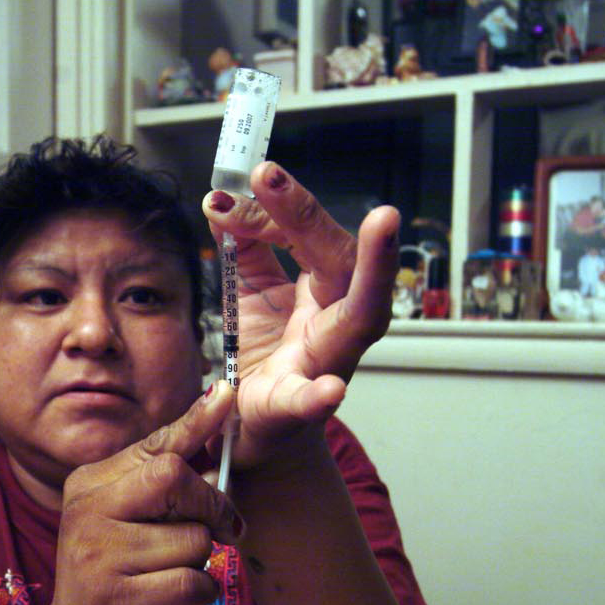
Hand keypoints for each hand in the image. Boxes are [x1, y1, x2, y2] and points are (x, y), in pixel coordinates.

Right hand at [42, 381, 239, 604]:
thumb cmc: (115, 578)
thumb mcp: (124, 524)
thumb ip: (158, 489)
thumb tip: (216, 452)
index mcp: (90, 484)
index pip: (154, 445)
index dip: (196, 422)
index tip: (228, 394)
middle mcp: (88, 511)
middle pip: (174, 479)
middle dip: (212, 505)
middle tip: (225, 529)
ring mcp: (99, 555)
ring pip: (192, 538)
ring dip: (199, 561)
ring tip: (168, 576)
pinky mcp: (117, 599)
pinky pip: (192, 581)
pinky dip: (199, 593)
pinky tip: (172, 602)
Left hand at [202, 163, 399, 467]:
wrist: (253, 430)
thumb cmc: (268, 359)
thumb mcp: (251, 294)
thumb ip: (243, 247)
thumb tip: (221, 198)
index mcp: (326, 291)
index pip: (314, 236)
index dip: (286, 204)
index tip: (253, 176)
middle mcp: (339, 320)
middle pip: (339, 260)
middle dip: (310, 215)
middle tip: (270, 175)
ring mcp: (328, 363)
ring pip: (359, 316)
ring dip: (373, 271)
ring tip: (383, 224)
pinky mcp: (297, 409)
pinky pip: (311, 401)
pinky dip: (319, 397)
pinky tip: (329, 391)